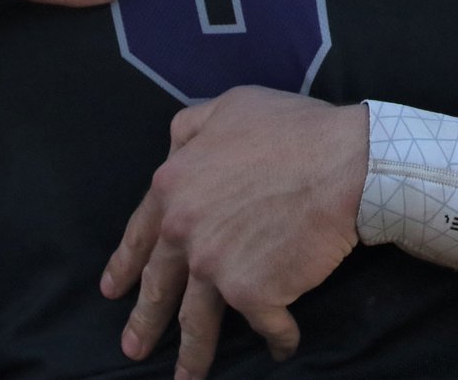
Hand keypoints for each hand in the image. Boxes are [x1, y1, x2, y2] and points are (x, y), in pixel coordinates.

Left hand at [101, 87, 367, 376]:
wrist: (344, 162)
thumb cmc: (294, 129)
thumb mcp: (232, 105)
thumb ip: (192, 129)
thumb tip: (174, 148)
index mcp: (174, 185)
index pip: (141, 233)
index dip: (126, 263)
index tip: (113, 290)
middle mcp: (185, 231)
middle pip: (160, 285)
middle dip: (146, 321)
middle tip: (134, 348)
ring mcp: (216, 267)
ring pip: (198, 321)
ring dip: (193, 355)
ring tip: (188, 378)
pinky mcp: (253, 294)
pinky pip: (265, 326)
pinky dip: (276, 339)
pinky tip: (283, 346)